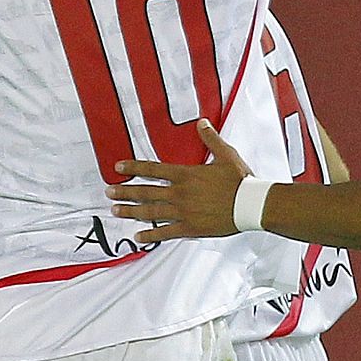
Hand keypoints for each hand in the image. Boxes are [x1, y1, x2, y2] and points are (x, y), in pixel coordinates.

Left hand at [108, 120, 250, 241]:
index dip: (134, 168)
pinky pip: (165, 232)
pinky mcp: (190, 227)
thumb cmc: (240, 180)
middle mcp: (180, 193)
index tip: (118, 168)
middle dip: (125, 192)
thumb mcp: (226, 155)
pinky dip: (150, 235)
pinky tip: (138, 237)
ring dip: (131, 211)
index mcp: (186, 175)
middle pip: (146, 192)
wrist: (250, 204)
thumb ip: (211, 139)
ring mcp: (183, 212)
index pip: (153, 169)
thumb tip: (202, 123)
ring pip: (150, 212)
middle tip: (109, 192)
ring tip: (116, 211)